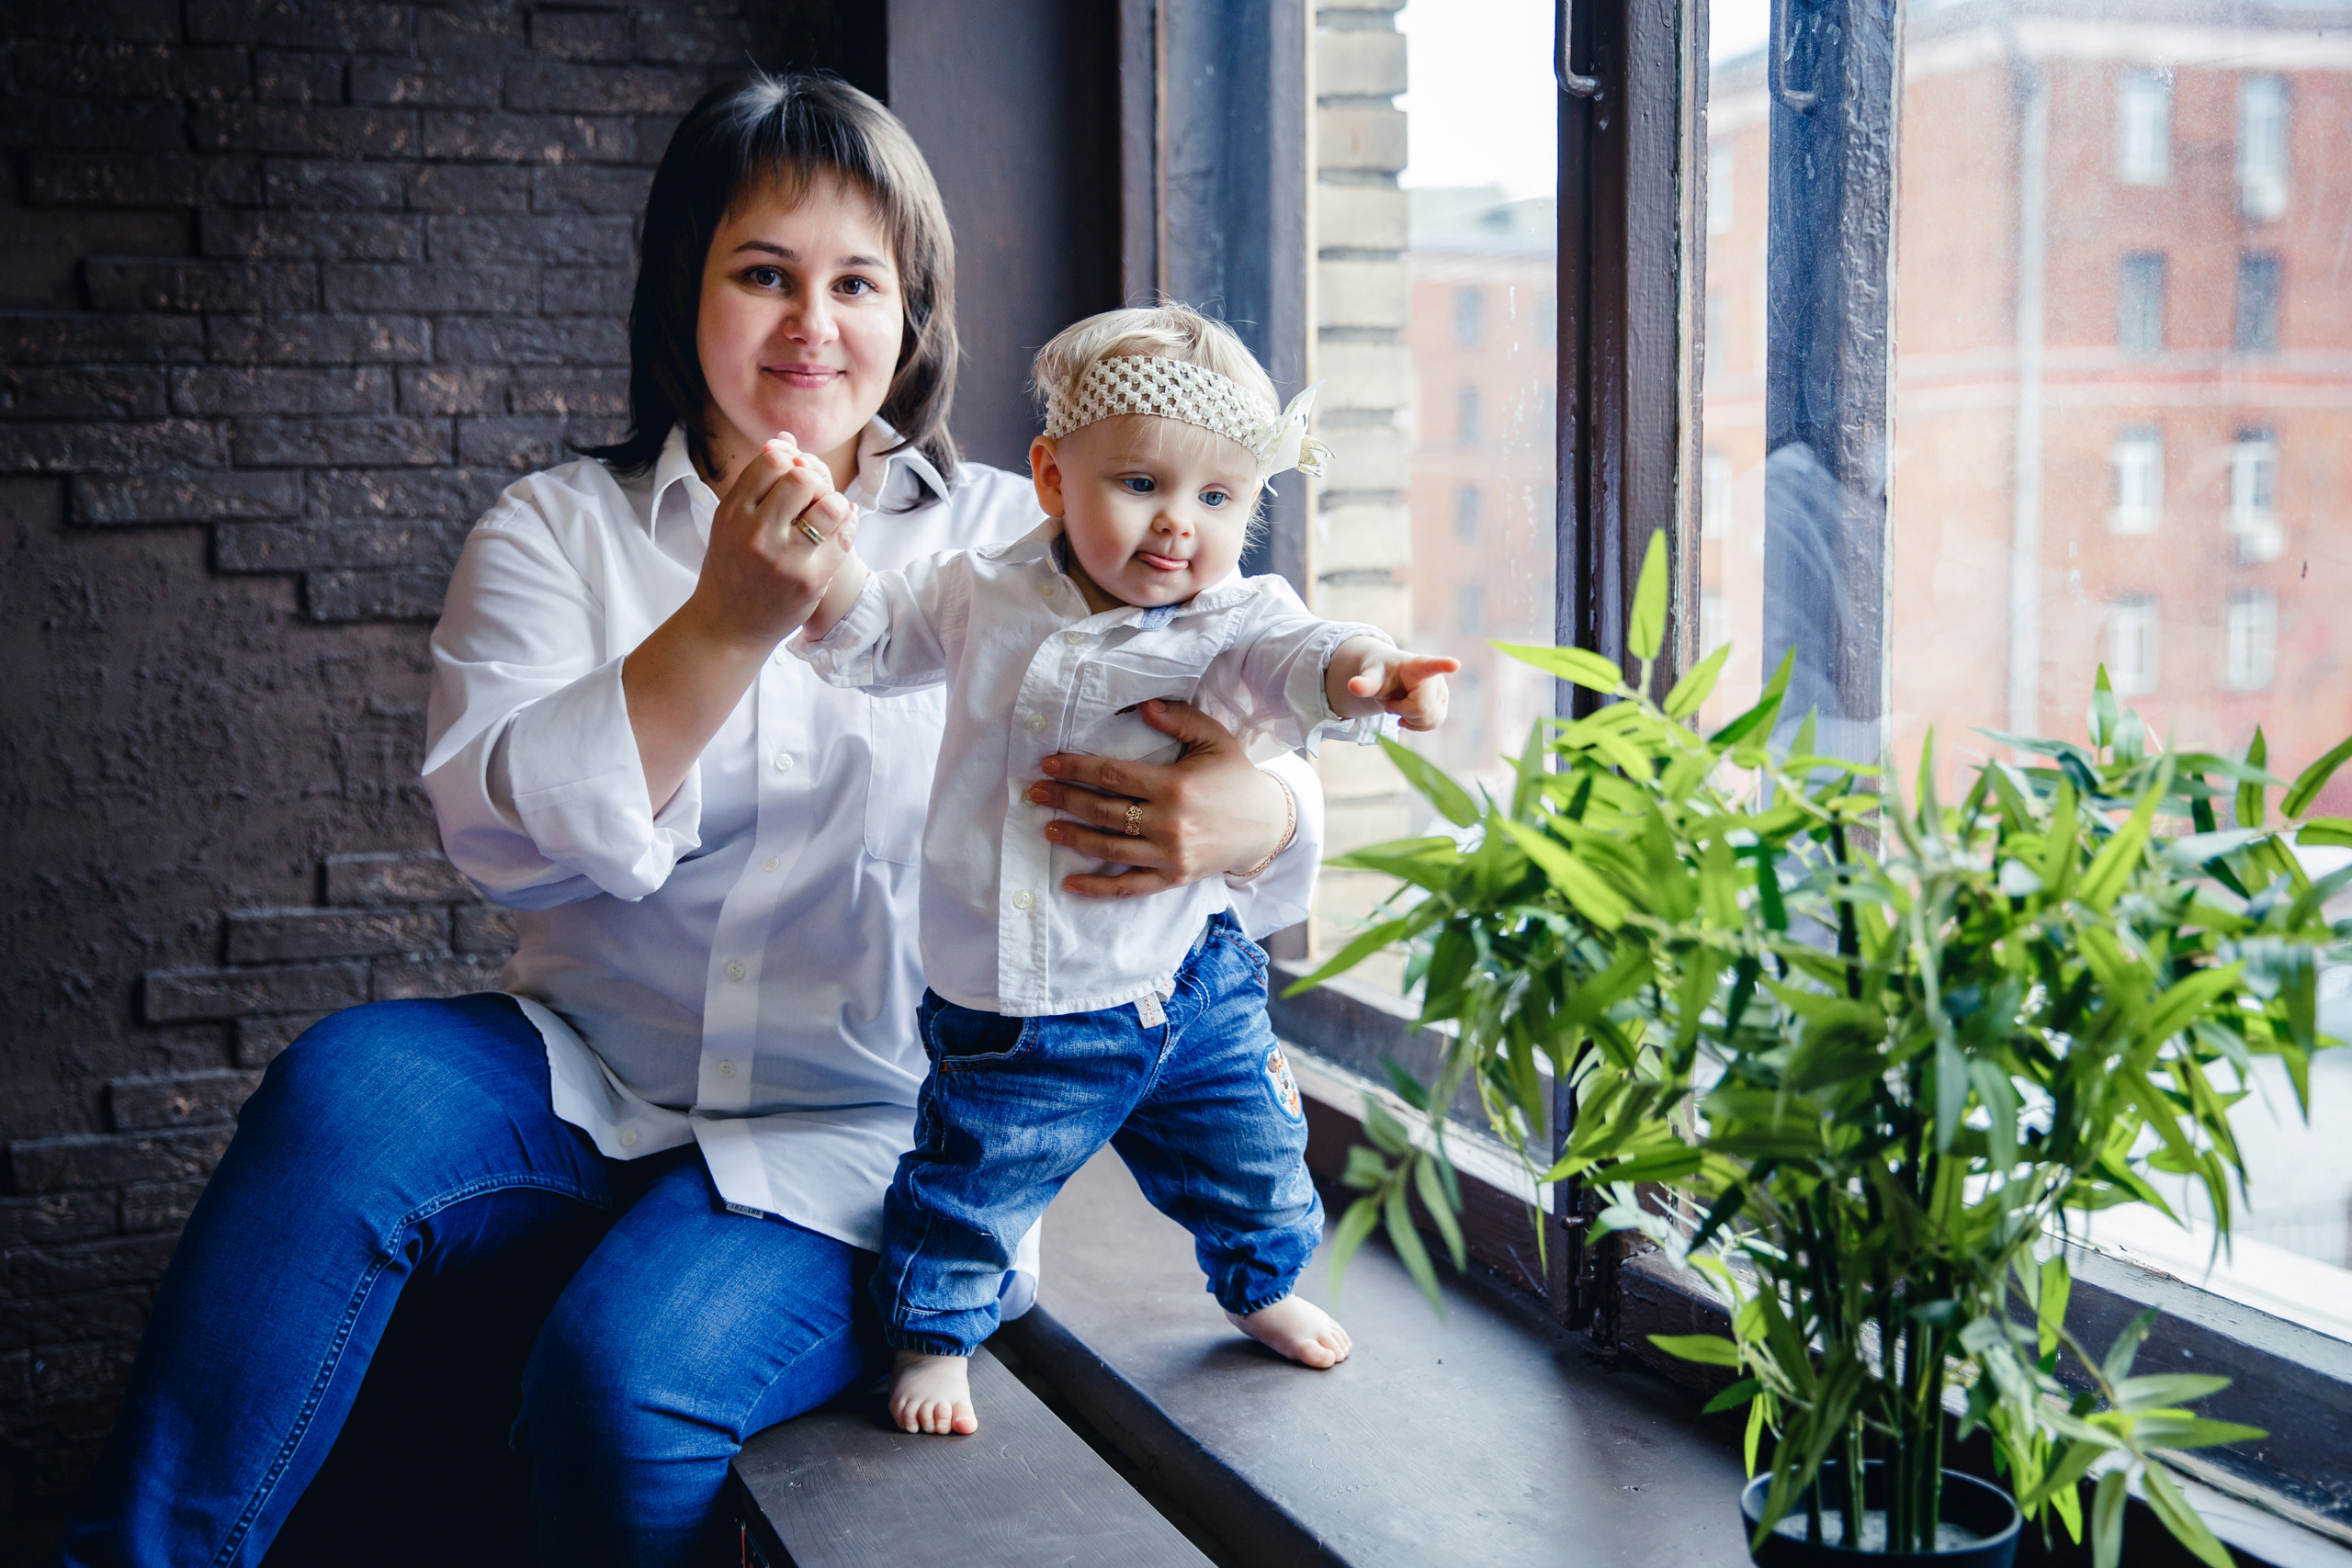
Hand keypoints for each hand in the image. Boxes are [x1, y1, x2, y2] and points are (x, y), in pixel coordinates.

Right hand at [682, 433, 858, 650]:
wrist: (727, 626)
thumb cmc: (732, 568)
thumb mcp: (731, 523)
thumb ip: (755, 484)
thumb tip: (784, 440)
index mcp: (732, 513)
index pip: (772, 461)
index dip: (790, 460)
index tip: (793, 474)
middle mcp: (756, 533)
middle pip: (803, 478)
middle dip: (814, 480)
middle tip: (813, 496)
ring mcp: (784, 557)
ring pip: (829, 504)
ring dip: (834, 503)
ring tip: (826, 513)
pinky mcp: (810, 579)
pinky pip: (844, 536)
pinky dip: (848, 524)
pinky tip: (842, 525)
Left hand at [1026, 700, 1290, 898]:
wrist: (1266, 826)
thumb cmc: (1235, 777)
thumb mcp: (1215, 739)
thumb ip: (1180, 719)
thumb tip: (1143, 705)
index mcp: (1174, 785)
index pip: (1112, 775)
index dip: (1076, 768)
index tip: (1049, 764)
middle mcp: (1168, 822)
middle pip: (1102, 810)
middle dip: (1063, 800)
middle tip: (1035, 793)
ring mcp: (1169, 854)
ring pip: (1108, 847)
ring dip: (1072, 837)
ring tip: (1047, 826)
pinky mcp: (1172, 878)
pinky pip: (1128, 885)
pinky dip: (1097, 887)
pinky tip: (1070, 883)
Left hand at [1335, 639, 1460, 730]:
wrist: (1389, 677)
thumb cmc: (1380, 672)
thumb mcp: (1370, 674)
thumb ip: (1364, 682)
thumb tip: (1352, 686)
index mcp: (1417, 665)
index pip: (1431, 665)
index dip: (1443, 665)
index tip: (1455, 664)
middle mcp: (1436, 677)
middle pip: (1423, 709)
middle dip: (1402, 711)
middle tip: (1391, 703)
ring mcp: (1442, 692)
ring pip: (1430, 720)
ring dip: (1410, 719)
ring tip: (1399, 705)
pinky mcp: (1442, 705)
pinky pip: (1433, 724)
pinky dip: (1416, 725)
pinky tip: (1406, 716)